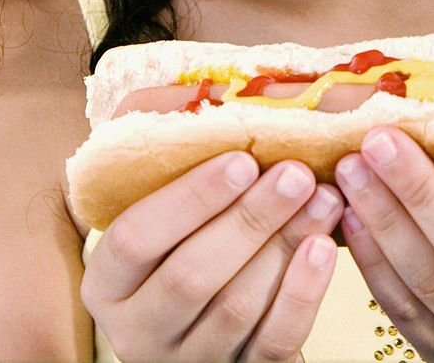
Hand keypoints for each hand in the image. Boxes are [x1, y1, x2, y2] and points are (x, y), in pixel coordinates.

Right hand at [80, 152, 342, 362]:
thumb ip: (166, 160)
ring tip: (323, 198)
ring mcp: (190, 359)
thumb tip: (191, 96)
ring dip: (285, 245)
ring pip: (237, 306)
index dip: (189, 198)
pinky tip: (324, 249)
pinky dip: (303, 294)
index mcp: (110, 281)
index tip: (241, 159)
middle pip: (191, 275)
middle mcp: (139, 327)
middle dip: (249, 219)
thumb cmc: (188, 246)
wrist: (213, 328)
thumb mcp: (163, 212)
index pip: (136, 238)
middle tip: (295, 173)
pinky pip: (274, 340)